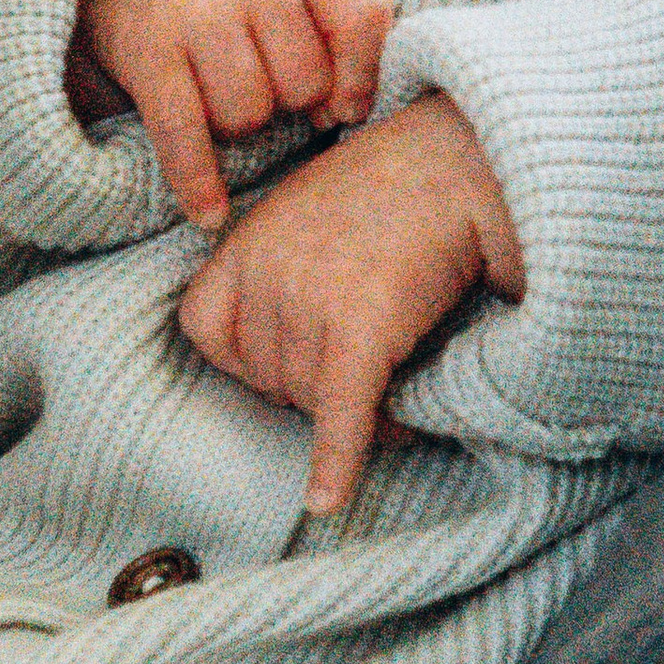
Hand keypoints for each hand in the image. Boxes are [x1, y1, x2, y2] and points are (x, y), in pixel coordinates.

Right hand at [76, 0, 392, 229]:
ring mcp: (194, 7)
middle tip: (265, 84)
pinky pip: (183, 132)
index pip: (361, 16)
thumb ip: (352, 37)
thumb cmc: (250, 3)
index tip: (343, 104)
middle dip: (290, 102)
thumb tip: (346, 114)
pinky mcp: (146, 49)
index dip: (361, 75)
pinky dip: (197, 181)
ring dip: (240, 125)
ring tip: (225, 96)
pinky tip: (209, 214)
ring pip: (247, 115)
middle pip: (303, 83)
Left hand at [178, 90, 523, 512]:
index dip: (246, 355)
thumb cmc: (399, 184)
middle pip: (264, 374)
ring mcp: (308, 301)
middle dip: (312, 385)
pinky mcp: (360, 331)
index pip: (204, 329)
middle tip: (368, 368)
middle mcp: (265, 273)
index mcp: (245, 242)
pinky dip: (337, 463)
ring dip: (349, 414)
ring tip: (396, 391)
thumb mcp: (311, 205)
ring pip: (306, 399)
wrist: (459, 162)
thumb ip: (282, 258)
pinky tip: (328, 501)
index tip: (291, 354)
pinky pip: (339, 414)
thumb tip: (287, 330)